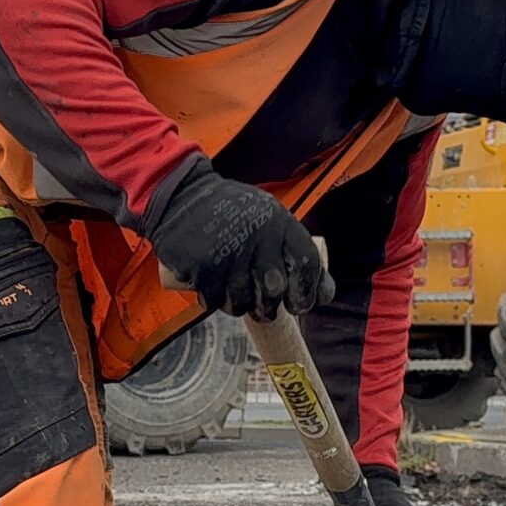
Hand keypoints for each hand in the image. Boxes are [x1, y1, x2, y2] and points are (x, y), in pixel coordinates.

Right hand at [146, 162, 330, 318]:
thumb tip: (326, 294)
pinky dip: (215, 301)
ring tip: (234, 293)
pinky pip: (216, 302)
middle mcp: (258, 236)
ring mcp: (230, 253)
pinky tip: (212, 286)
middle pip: (276, 290)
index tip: (299, 304)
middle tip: (265, 308)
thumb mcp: (269, 219)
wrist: (180, 197)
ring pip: (244, 302)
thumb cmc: (231, 212)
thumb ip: (294, 251)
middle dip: (271, 307)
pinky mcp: (204, 268)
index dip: (307, 291)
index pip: (306, 263)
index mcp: (280, 222)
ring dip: (241, 306)